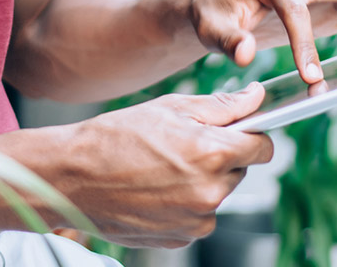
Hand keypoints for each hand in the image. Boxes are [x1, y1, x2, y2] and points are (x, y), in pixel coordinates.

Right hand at [56, 83, 273, 247]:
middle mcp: (210, 192)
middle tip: (181, 145)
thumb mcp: (169, 108)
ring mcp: (195, 220)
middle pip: (239, 171)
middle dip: (220, 157)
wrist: (72, 179)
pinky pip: (197, 217)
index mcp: (212, 153)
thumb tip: (256, 99)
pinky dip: (184, 204)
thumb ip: (221, 106)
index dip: (252, 135)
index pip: (263, 148)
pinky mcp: (180, 238)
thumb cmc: (115, 137)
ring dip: (201, 182)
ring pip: (217, 195)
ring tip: (161, 168)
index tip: (237, 132)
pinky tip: (155, 190)